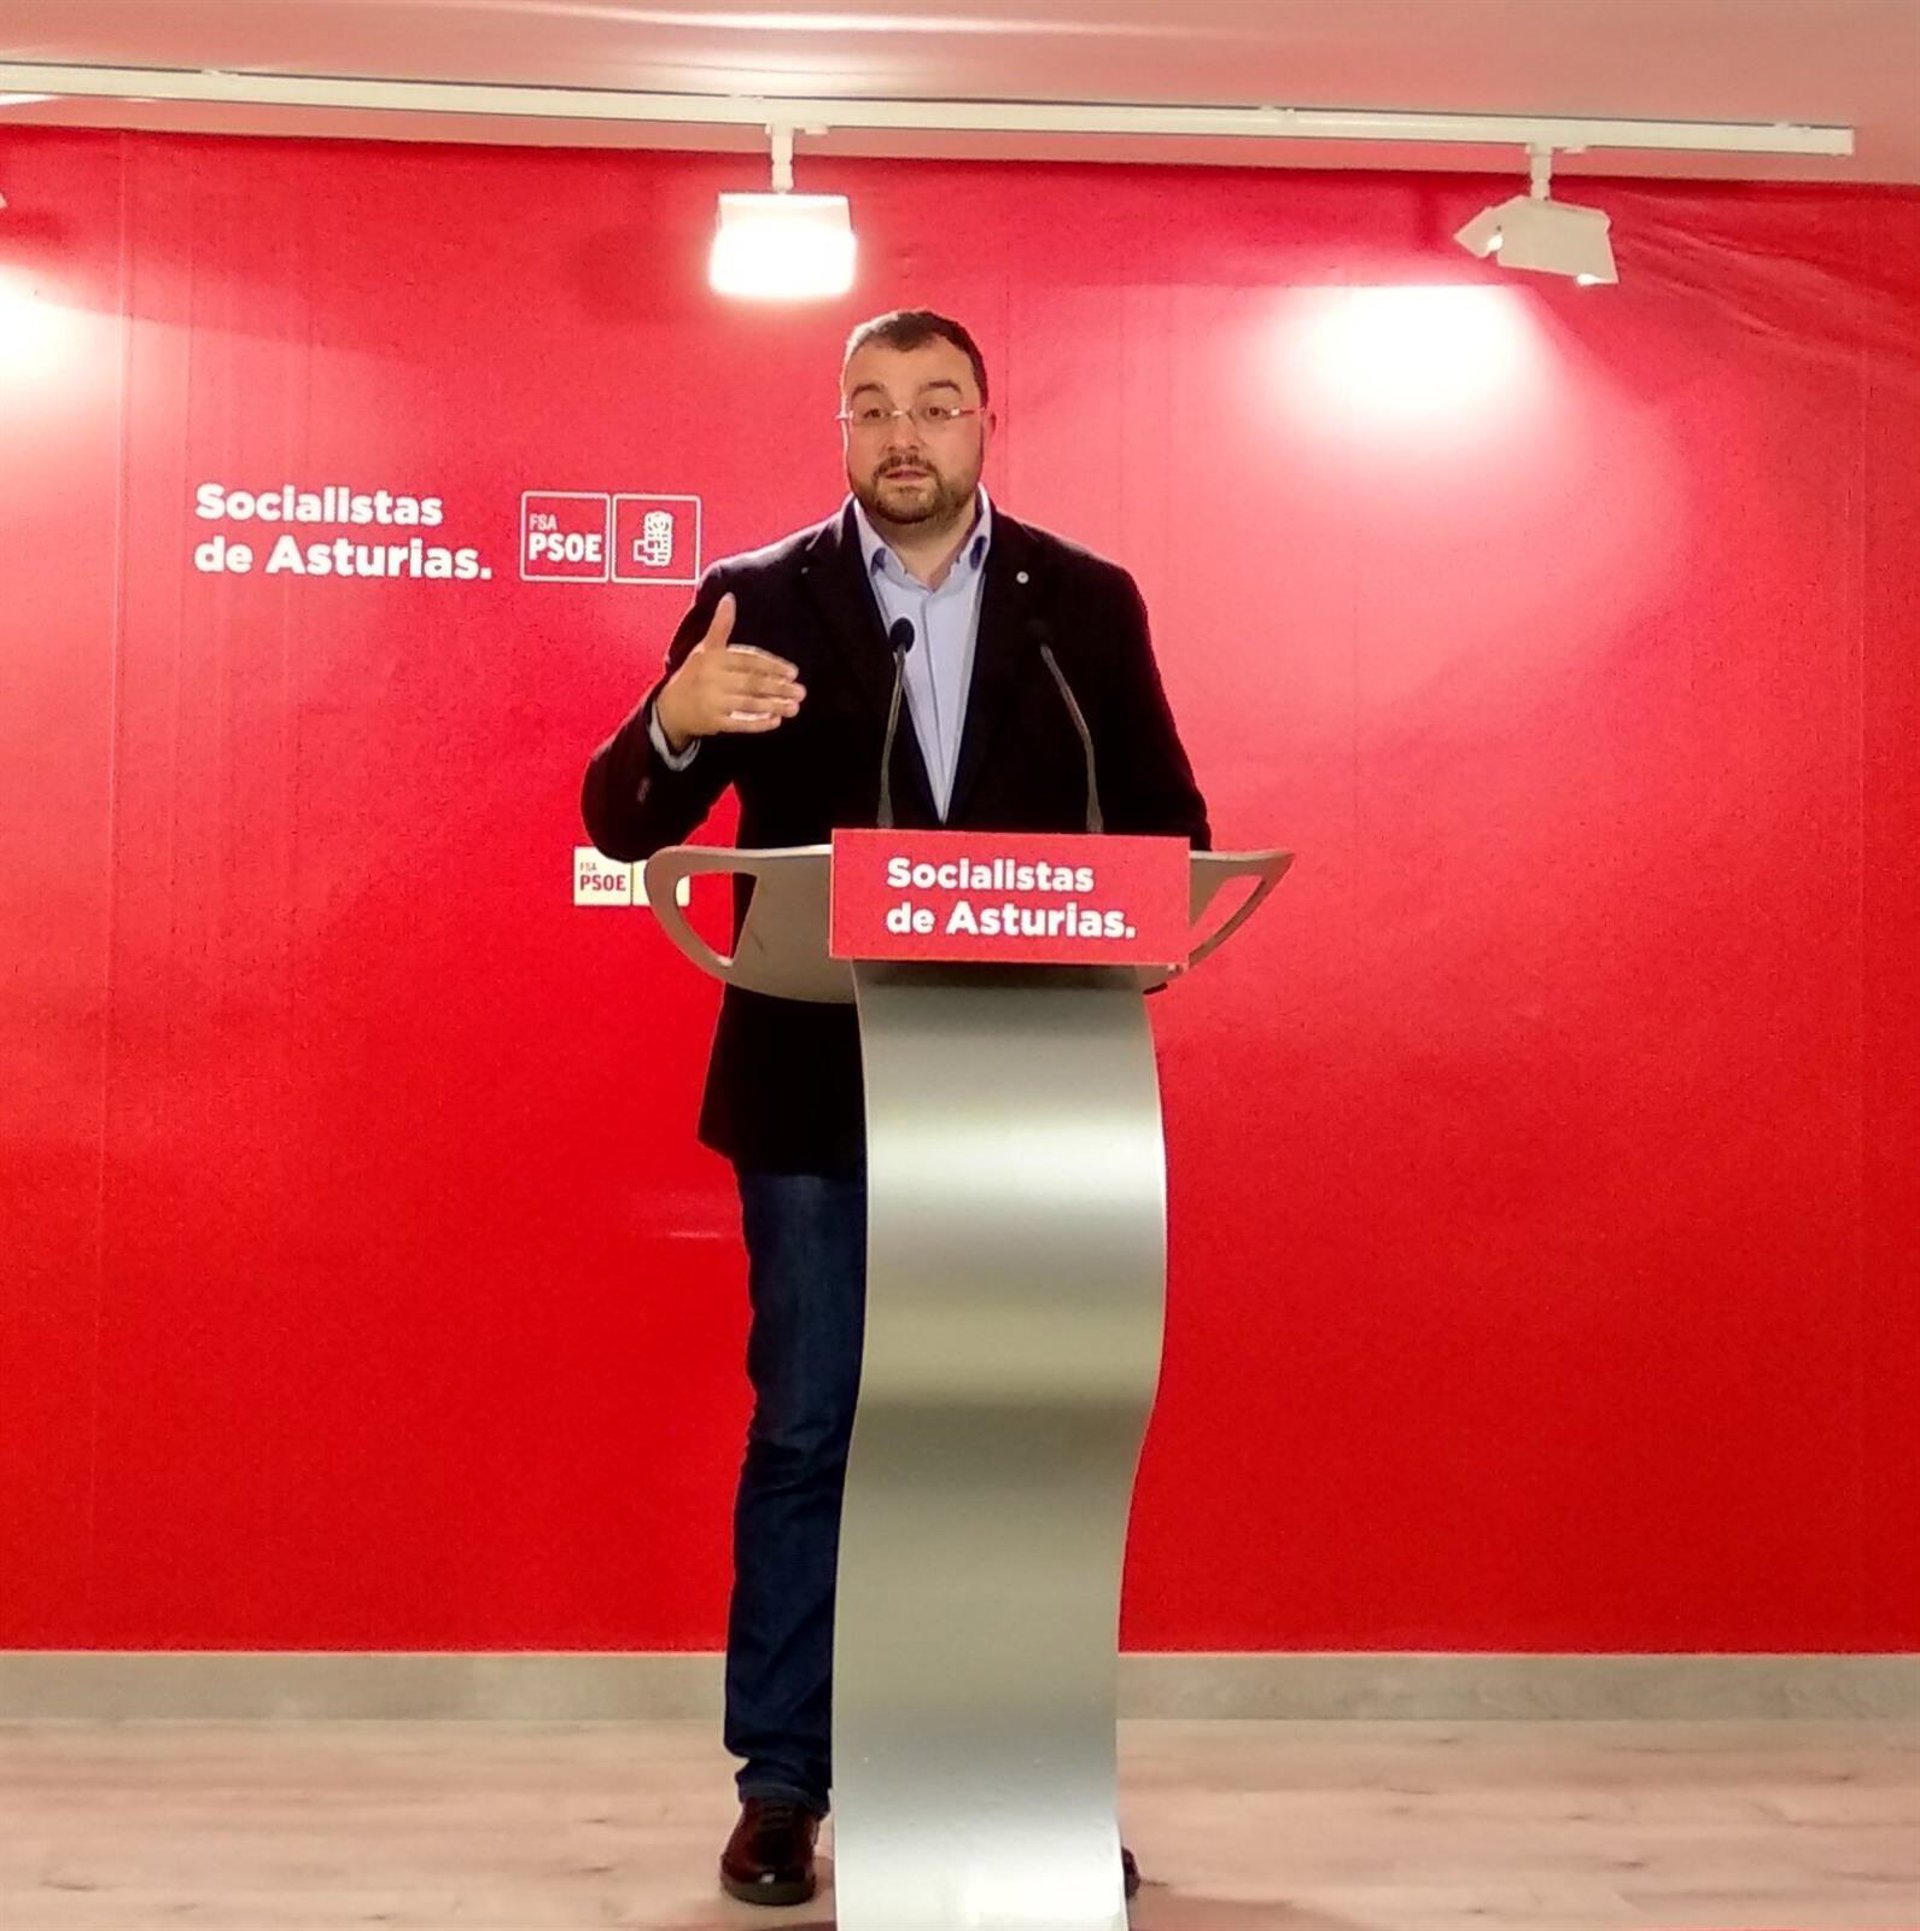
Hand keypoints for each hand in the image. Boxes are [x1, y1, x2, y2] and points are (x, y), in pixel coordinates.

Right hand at [654, 594, 804, 749]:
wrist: (671, 707)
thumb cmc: (696, 673)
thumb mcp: (706, 647)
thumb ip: (721, 626)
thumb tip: (729, 598)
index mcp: (714, 657)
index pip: (748, 660)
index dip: (771, 666)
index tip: (793, 673)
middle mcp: (713, 678)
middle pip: (751, 682)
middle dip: (778, 688)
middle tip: (801, 692)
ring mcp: (712, 701)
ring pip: (748, 704)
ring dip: (773, 706)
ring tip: (794, 708)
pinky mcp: (713, 722)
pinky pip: (739, 724)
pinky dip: (758, 723)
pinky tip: (775, 721)